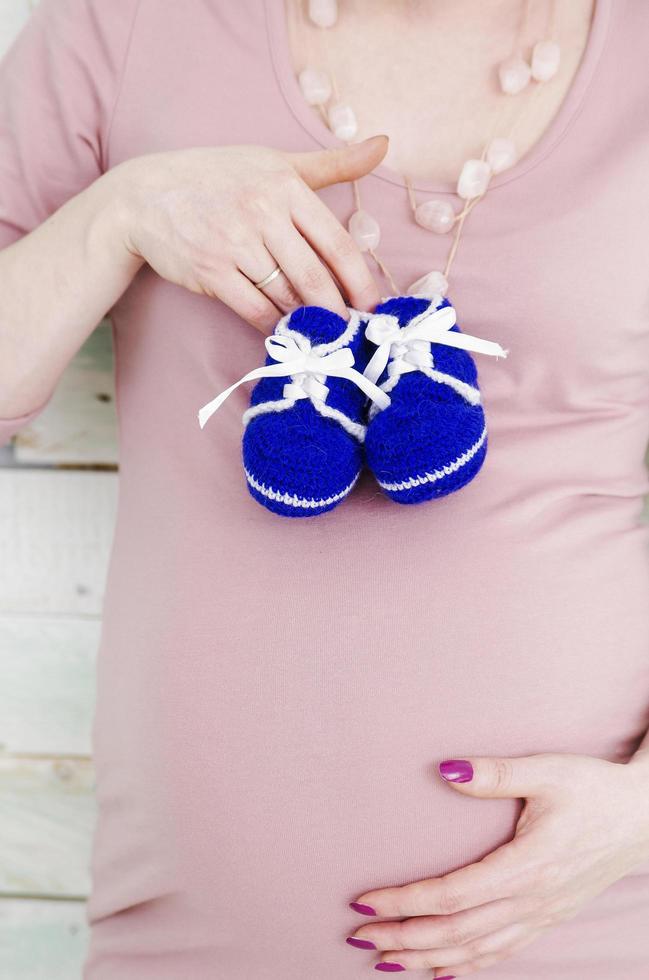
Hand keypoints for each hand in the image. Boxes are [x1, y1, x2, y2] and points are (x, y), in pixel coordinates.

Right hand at [110, 136, 387, 331]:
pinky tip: (286, 331)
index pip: (336, 243)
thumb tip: (384, 145)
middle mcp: (261, 212)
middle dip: (338, 311)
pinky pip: (254, 309)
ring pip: (286, 296)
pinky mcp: (210, 270)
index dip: (361, 281)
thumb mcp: (275, 162)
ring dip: (308, 321)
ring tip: (325, 335)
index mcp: (285, 186)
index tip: (375, 306)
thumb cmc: (219, 178)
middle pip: (314, 276)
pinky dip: (274, 326)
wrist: (147, 195)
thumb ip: (332, 163)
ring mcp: (234, 243)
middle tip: (353, 333)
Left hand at [347, 751, 648, 975]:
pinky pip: (502, 953)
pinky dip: (468, 966)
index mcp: (528, 864)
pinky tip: (441, 972)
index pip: (454, 894)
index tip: (366, 901)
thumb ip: (494, 774)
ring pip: (477, 950)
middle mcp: (533, 899)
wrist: (642, 817)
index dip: (406, 901)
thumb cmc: (592, 789)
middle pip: (457, 931)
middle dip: (405, 938)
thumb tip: (446, 770)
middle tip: (360, 936)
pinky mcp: (548, 918)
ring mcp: (542, 915)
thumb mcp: (546, 772)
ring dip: (428, 958)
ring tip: (385, 960)